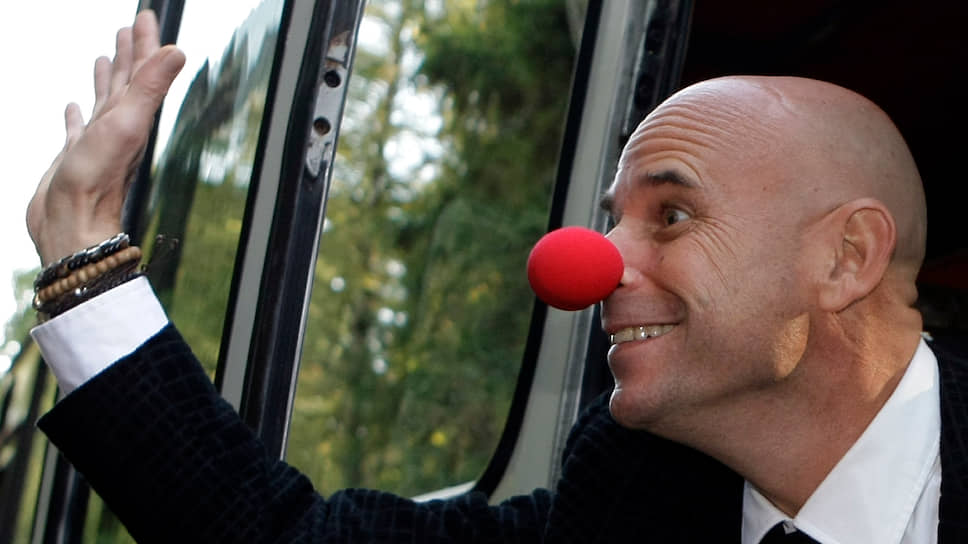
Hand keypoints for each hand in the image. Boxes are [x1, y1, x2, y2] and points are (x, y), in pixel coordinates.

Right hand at [27, 10, 184, 265]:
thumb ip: (149, 87)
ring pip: (103, 100)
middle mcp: (117, 125)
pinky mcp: (74, 157)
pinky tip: (74, 107)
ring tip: (103, 56)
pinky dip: (77, 115)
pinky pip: (77, 128)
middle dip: (129, 52)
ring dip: (105, 77)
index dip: (145, 42)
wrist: (71, 222)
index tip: (147, 17)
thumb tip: (176, 52)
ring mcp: (96, 141)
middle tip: (130, 27)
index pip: (142, 69)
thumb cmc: (97, 180)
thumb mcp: (125, 124)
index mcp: (132, 115)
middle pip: (125, 80)